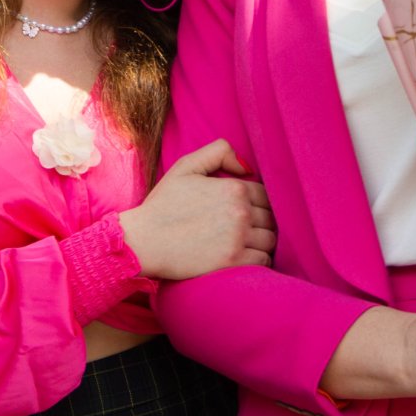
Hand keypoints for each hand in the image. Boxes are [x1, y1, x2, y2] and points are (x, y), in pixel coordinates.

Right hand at [118, 139, 275, 279]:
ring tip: (245, 243)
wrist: (143, 241)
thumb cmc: (163, 204)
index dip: (258, 202)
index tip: (246, 211)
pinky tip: (242, 257)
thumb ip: (218, 153)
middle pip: (272, 218)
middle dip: (262, 222)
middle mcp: (240, 212)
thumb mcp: (186, 167)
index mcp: (234, 188)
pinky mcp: (233, 262)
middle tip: (245, 229)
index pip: (266, 195)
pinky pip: (263, 261)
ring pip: (271, 240)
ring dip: (261, 241)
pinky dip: (257, 260)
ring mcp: (238, 238)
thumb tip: (246, 166)